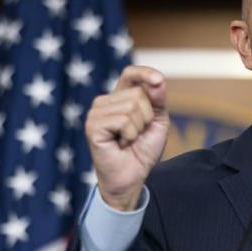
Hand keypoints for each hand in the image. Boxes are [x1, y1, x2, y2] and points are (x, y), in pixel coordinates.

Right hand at [85, 65, 168, 210]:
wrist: (132, 177)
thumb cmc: (142, 149)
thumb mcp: (157, 121)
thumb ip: (157, 99)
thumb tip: (157, 80)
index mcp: (119, 97)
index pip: (130, 74)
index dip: (144, 73)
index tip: (158, 80)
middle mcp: (105, 101)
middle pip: (138, 93)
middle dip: (147, 117)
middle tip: (137, 134)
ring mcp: (96, 112)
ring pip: (132, 105)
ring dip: (139, 128)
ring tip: (128, 140)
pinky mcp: (93, 126)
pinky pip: (123, 120)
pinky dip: (130, 135)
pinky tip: (121, 144)